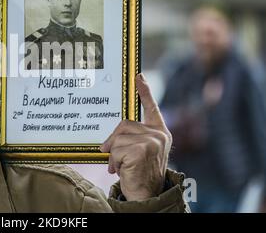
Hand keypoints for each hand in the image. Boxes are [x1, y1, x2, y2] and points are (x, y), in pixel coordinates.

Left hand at [100, 73, 171, 200]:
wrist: (146, 196)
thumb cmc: (139, 173)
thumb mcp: (138, 152)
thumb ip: (132, 138)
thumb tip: (112, 136)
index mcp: (159, 132)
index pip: (151, 107)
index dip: (144, 91)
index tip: (137, 75)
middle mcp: (159, 135)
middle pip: (123, 125)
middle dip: (113, 141)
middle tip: (112, 157)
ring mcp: (152, 141)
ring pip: (118, 138)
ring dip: (113, 155)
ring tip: (121, 166)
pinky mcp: (143, 149)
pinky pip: (116, 149)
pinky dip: (113, 162)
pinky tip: (122, 170)